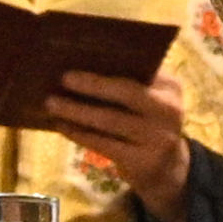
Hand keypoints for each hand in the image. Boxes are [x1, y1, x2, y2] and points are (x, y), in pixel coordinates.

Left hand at [41, 66, 195, 221]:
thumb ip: (131, 82)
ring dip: (77, 111)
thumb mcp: (151, 101)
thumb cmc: (148, 124)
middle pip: (126, 93)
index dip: (112, 61)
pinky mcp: (142, 162)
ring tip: (51, 103)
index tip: (82, 52)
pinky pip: (104, 144)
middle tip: (63, 78)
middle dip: (92, 85)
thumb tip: (84, 63)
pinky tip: (62, 126)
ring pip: (110, 121)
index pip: (142, 67)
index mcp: (171, 87)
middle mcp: (169, 111)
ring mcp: (158, 138)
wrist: (168, 170)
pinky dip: (80, 134)